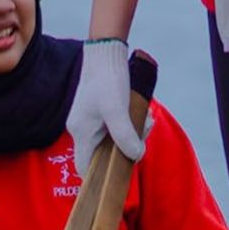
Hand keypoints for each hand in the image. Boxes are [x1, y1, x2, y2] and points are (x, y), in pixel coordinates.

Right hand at [69, 39, 144, 171]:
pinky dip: (130, 125)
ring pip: (112, 140)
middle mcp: (82, 130)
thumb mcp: (118, 110)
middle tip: (144, 133)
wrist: (105, 53)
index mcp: (81, 133)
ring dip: (132, 134)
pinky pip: (115, 127)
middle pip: (103, 154)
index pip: (84, 167)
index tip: (122, 173)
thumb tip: (136, 156)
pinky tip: (143, 115)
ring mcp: (90, 121)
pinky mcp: (99, 113)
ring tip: (147, 121)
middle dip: (127, 148)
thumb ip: (126, 136)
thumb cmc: (107, 80)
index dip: (101, 176)